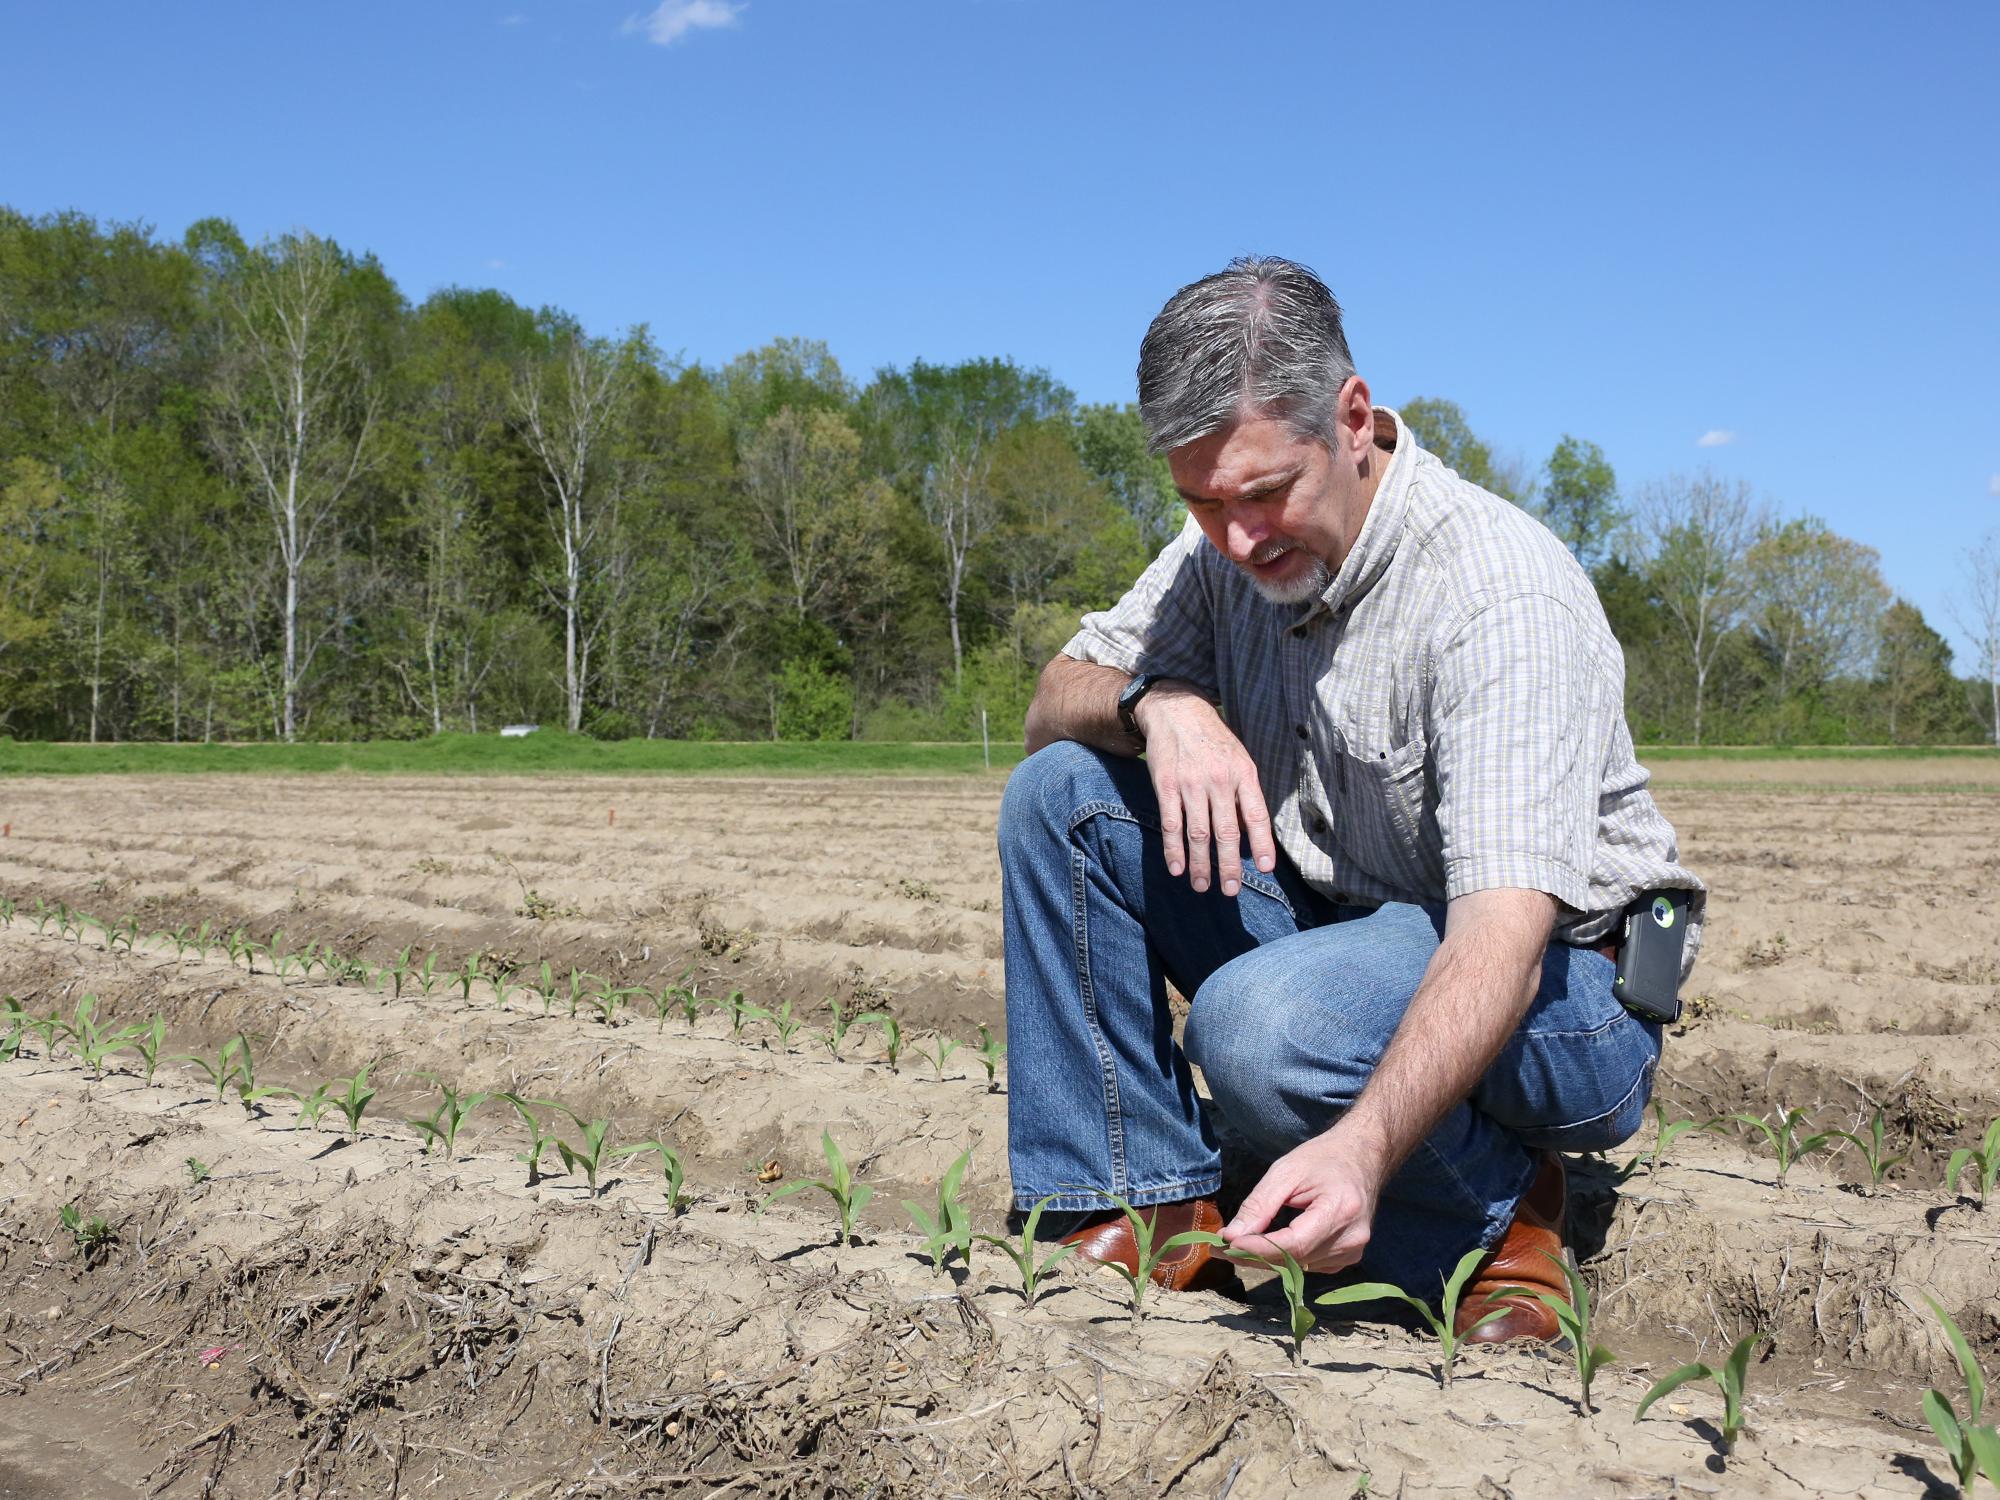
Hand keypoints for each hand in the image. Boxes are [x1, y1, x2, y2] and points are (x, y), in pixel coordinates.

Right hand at [1133, 684, 1275, 896]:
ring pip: (1198, 833)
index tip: (1265, 868)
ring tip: (1203, 886)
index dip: (1261, 843)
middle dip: (1228, 864)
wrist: (1176, 711)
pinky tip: (1177, 868)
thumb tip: (1248, 833)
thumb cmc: (1213, 740)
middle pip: (1225, 831)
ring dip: (1201, 864)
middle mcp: (1219, 780)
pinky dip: (1174, 849)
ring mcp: (1191, 784)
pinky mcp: (1166, 785)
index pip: (1256, 814)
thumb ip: (1244, 794)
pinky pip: (1171, 824)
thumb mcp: (1239, 758)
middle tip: (1230, 890)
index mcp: (1243, 774)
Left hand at [1220, 1126, 1386, 1273]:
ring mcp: (1353, 1252)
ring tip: (1240, 1243)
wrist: (1362, 1156)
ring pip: (1299, 1266)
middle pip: (1295, 1259)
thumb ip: (1259, 1205)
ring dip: (1267, 1258)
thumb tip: (1232, 1236)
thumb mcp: (1286, 1171)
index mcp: (1340, 1210)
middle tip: (1218, 1246)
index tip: (1227, 1244)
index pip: (1294, 1244)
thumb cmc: (1323, 1158)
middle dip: (1254, 1254)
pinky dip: (1286, 1257)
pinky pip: (1309, 1266)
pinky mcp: (1349, 1257)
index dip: (1258, 1248)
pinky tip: (1270, 1243)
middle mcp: (1352, 1238)